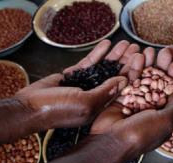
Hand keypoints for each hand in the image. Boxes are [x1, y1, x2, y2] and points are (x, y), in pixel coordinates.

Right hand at [14, 39, 141, 129]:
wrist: (30, 107)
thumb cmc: (58, 110)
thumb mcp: (86, 103)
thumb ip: (105, 92)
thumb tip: (124, 81)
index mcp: (102, 106)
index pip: (123, 89)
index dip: (133, 74)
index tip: (142, 60)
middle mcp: (96, 96)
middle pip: (116, 76)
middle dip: (126, 62)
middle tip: (136, 48)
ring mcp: (85, 85)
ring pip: (104, 68)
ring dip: (115, 56)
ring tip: (125, 43)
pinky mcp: (74, 77)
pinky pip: (89, 63)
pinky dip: (98, 54)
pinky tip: (106, 44)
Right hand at [90, 47, 172, 154]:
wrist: (111, 141)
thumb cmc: (141, 134)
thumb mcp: (166, 121)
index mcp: (163, 115)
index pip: (172, 92)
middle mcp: (149, 108)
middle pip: (158, 82)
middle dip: (162, 66)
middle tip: (166, 51)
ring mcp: (134, 101)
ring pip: (143, 78)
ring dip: (148, 63)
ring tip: (151, 49)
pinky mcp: (120, 97)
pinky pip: (128, 80)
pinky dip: (132, 67)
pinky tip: (137, 55)